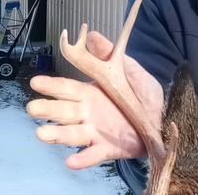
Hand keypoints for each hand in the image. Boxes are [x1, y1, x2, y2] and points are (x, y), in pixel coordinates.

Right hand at [26, 30, 163, 169]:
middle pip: (62, 111)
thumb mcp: (131, 72)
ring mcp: (95, 132)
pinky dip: (82, 159)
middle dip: (47, 109)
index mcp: (90, 93)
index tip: (36, 82)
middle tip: (33, 107)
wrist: (164, 119)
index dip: (51, 85)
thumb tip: (92, 35)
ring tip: (42, 133)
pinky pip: (93, 155)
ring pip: (71, 134)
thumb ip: (110, 56)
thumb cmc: (144, 96)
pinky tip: (72, 161)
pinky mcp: (108, 148)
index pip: (66, 88)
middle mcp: (87, 113)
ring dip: (56, 135)